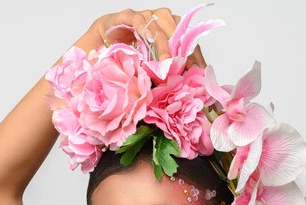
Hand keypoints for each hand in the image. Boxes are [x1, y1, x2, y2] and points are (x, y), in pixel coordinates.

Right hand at [89, 7, 206, 69]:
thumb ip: (164, 69)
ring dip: (164, 46)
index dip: (194, 57)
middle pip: (177, 34)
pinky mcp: (129, 16)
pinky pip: (139, 20)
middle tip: (184, 72)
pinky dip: (144, 28)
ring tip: (166, 62)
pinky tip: (147, 37)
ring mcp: (146, 16)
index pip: (188, 42)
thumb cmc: (131, 47)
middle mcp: (161, 20)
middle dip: (181, 55)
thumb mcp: (151, 61)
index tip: (198, 73)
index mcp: (172, 29)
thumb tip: (179, 87)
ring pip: (160, 27)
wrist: (107, 35)